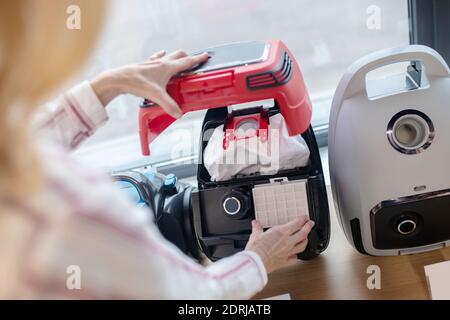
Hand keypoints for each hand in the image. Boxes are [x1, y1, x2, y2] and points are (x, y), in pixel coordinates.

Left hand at [90, 50, 208, 117]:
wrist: (118, 79)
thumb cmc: (136, 83)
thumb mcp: (156, 96)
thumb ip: (169, 105)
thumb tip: (179, 113)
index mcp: (167, 67)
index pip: (187, 62)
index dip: (198, 59)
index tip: (206, 56)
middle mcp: (161, 62)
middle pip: (179, 55)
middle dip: (188, 57)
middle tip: (194, 61)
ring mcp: (152, 62)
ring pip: (168, 56)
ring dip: (175, 57)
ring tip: (179, 61)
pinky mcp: (144, 65)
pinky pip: (156, 58)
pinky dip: (161, 57)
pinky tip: (159, 58)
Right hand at [245, 216, 314, 273]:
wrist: (256, 263)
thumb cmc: (256, 249)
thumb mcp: (255, 235)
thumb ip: (257, 228)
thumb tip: (256, 223)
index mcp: (281, 232)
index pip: (297, 223)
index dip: (303, 219)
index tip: (304, 217)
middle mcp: (288, 241)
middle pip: (303, 233)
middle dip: (308, 227)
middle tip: (310, 224)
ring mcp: (288, 252)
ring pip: (302, 246)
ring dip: (305, 241)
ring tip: (306, 238)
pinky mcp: (286, 261)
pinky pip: (295, 259)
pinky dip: (296, 257)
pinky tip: (296, 256)